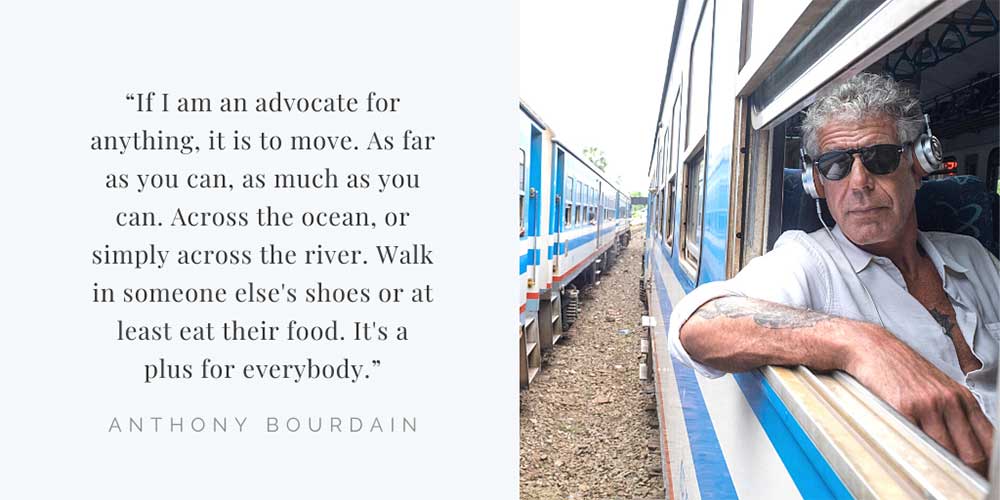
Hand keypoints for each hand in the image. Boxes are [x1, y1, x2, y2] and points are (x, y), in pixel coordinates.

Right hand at [846, 325, 993, 474]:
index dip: (986, 465)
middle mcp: (950, 401)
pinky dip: (919, 457)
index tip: (976, 475)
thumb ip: (955, 414)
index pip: (989, 442)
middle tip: (958, 482)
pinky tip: (916, 458)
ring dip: (943, 470)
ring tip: (936, 475)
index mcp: (963, 398)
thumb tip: (965, 447)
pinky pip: (919, 443)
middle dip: (968, 473)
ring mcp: (929, 405)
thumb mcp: (938, 389)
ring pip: (948, 452)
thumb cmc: (902, 370)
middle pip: (972, 453)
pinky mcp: (905, 408)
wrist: (873, 348)